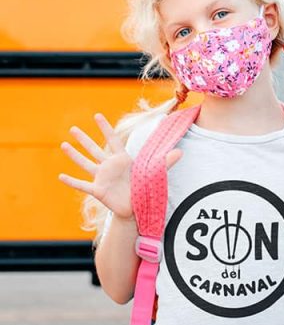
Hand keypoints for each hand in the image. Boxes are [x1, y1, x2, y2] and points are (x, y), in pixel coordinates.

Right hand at [58, 113, 182, 218]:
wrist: (137, 208)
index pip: (113, 140)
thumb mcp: (156, 174)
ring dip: (74, 155)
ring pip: (86, 164)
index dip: (106, 128)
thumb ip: (167, 162)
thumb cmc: (144, 189)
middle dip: (84, 139)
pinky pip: (82, 185)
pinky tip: (60, 176)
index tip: (97, 116)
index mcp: (122, 160)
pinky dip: (72, 181)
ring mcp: (102, 178)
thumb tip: (181, 151)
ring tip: (64, 145)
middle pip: (94, 150)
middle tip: (72, 128)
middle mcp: (110, 167)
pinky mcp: (98, 191)